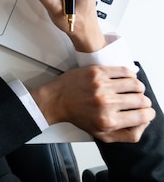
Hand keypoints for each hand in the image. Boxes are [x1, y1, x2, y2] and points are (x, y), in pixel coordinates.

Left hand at [31, 66, 154, 142]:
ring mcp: (101, 86)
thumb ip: (127, 134)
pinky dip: (130, 75)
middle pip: (142, 100)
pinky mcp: (97, 72)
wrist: (57, 100)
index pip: (143, 117)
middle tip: (138, 101)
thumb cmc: (78, 115)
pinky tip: (126, 79)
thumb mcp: (102, 135)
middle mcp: (106, 103)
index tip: (145, 112)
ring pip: (136, 84)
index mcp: (108, 121)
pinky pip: (124, 70)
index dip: (148, 114)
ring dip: (138, 88)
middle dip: (144, 102)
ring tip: (133, 90)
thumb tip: (144, 122)